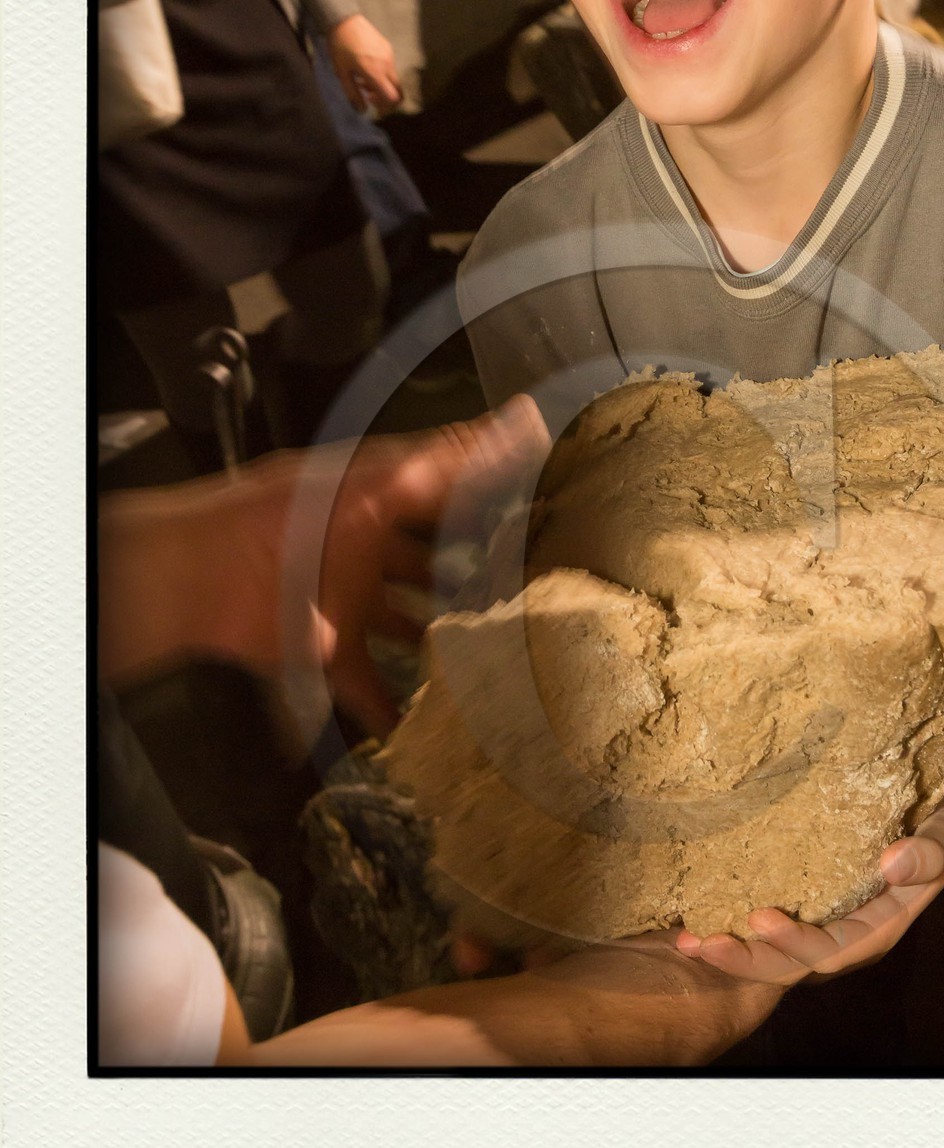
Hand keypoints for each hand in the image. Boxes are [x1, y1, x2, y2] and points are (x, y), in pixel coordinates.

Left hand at [98, 396, 550, 735]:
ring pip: (405, 627)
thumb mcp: (378, 481)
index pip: (445, 500)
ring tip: (489, 666)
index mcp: (378, 503)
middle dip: (468, 584)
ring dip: (437, 646)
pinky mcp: (324, 649)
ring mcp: (346, 602)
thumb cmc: (287, 519)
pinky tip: (422, 729)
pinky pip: (365, 684)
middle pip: (427, 568)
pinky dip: (389, 709)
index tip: (537, 521)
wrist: (202, 576)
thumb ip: (449, 458)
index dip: (488, 508)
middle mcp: (367, 551)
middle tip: (521, 604)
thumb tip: (524, 417)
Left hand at [327, 13, 402, 112]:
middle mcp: (387, 65)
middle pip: (398, 91)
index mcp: (375, 73)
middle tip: (370, 95)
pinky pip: (390, 67)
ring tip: (363, 80)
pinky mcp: (388, 48)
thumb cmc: (340, 47)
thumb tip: (362, 111)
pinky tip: (367, 67)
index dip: (386, 106)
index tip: (373, 103)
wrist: (343, 19)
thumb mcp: (342, 73)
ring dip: (382, 85)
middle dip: (387, 98)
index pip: (393, 97)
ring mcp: (390, 55)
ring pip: (394, 79)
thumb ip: (353, 94)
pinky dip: (382, 74)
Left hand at [674, 734, 943, 984]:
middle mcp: (849, 926)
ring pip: (775, 946)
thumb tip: (891, 864)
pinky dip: (733, 918)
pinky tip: (694, 909)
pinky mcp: (806, 890)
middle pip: (794, 960)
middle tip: (698, 942)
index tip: (755, 918)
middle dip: (747, 958)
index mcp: (882, 923)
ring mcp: (824, 912)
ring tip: (686, 940)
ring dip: (733, 947)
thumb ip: (932, 849)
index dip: (794, 944)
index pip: (834, 950)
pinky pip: (768, 915)